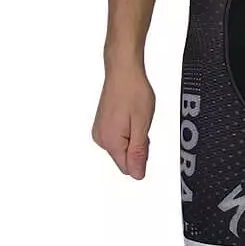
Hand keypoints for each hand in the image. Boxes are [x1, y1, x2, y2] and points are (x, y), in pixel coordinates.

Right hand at [92, 62, 155, 179]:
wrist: (123, 70)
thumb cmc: (133, 92)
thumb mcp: (142, 125)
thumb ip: (138, 152)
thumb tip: (137, 175)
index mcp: (110, 142)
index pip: (128, 167)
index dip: (142, 155)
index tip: (144, 137)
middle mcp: (101, 139)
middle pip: (126, 158)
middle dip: (138, 145)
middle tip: (141, 124)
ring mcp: (100, 131)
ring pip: (123, 147)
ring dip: (133, 137)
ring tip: (135, 117)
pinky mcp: (102, 125)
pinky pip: (118, 137)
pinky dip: (128, 130)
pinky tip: (130, 115)